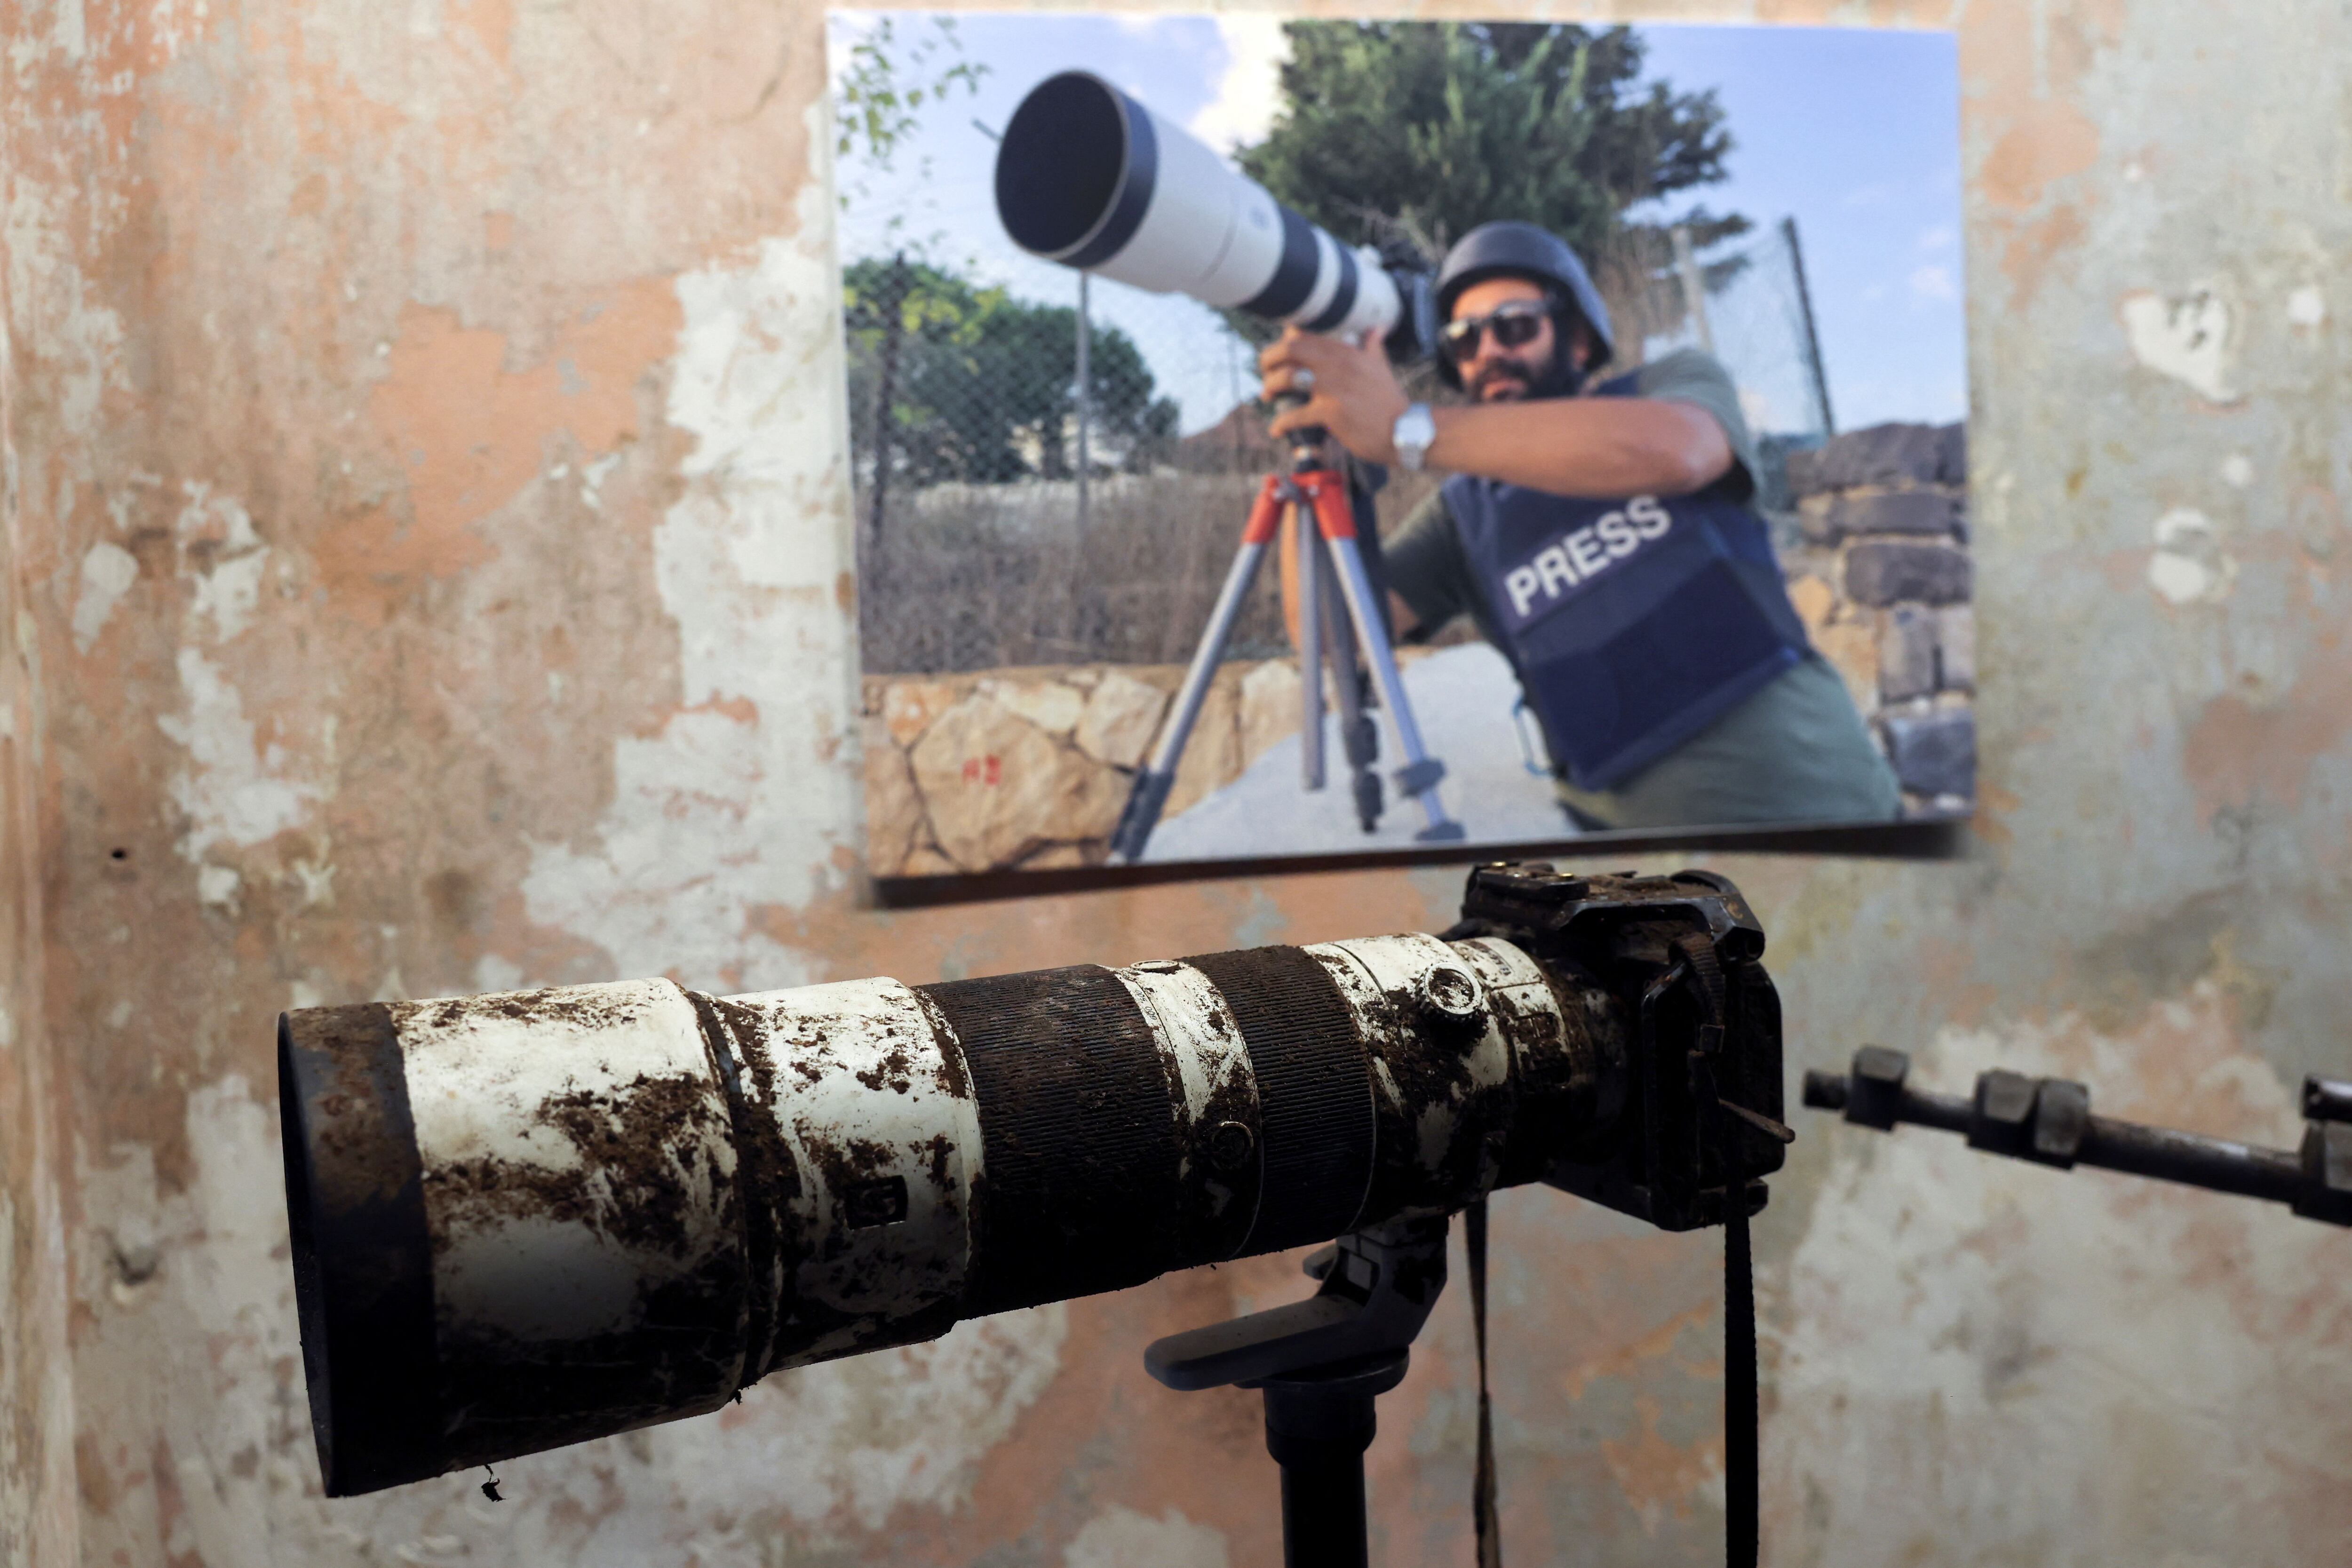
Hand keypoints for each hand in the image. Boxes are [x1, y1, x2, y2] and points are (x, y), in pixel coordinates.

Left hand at [1258, 327, 1410, 463]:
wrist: (1404, 429)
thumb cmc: (1389, 400)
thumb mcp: (1380, 365)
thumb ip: (1372, 345)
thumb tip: (1377, 328)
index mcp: (1345, 350)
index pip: (1305, 334)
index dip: (1284, 341)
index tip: (1278, 353)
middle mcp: (1337, 363)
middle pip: (1290, 349)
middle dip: (1269, 359)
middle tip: (1265, 372)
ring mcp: (1332, 387)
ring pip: (1287, 377)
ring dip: (1270, 386)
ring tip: (1267, 396)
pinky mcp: (1330, 412)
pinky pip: (1294, 415)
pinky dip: (1280, 423)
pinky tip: (1276, 429)